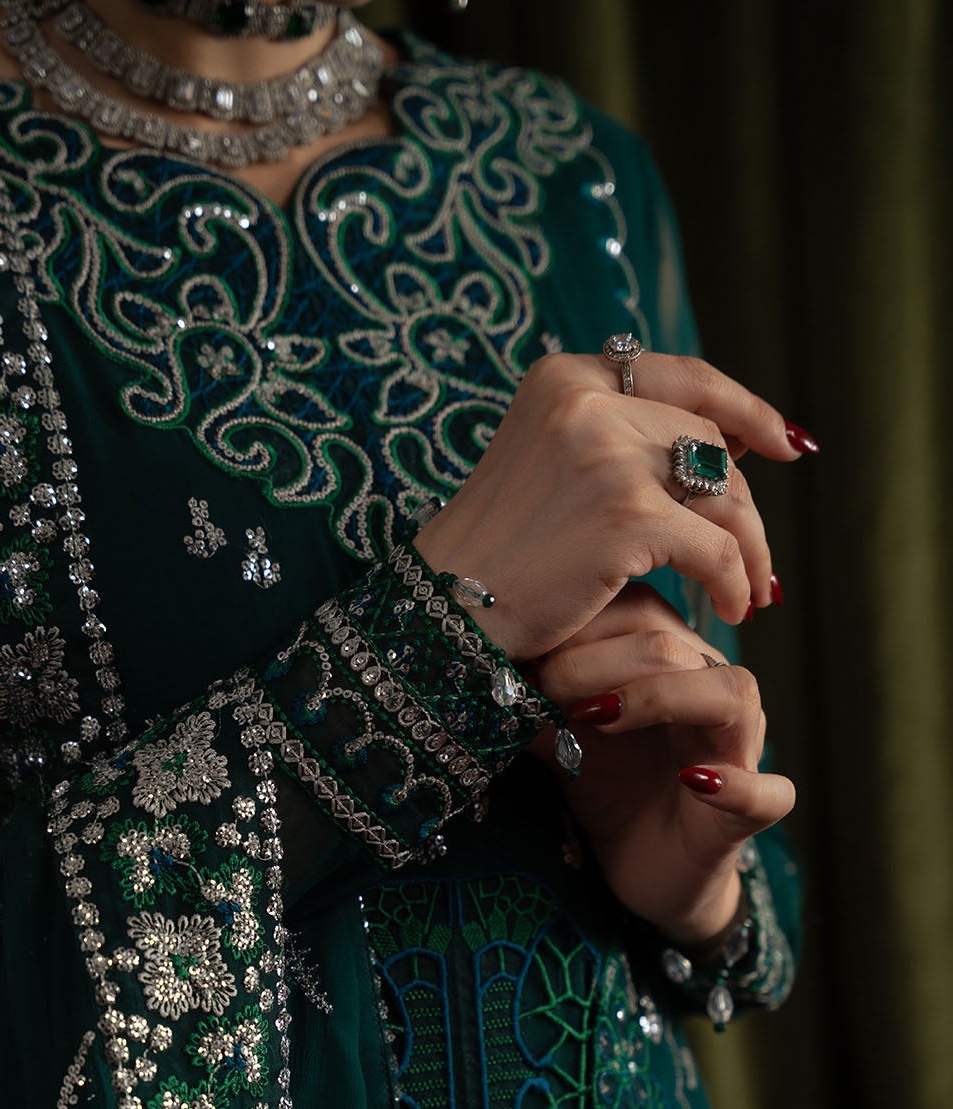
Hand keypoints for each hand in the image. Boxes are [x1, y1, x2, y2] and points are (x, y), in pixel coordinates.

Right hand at [413, 351, 811, 662]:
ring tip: (752, 591)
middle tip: (756, 559)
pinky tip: (730, 608)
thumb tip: (715, 446)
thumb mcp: (548, 468)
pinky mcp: (627, 515)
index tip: (785, 443)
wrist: (442, 611)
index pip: (684, 378)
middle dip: (743, 505)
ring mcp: (608, 455)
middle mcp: (587, 401)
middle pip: (709, 443)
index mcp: (565, 378)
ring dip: (749, 547)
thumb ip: (613, 441)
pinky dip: (733, 581)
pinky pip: (715, 547)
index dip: (745, 409)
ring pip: (724, 493)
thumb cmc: (495, 558)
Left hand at [527, 588, 795, 947]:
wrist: (646, 871)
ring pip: (731, 693)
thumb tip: (484, 662)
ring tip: (600, 718)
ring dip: (661, 697)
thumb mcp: (562, 740)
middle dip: (604, 658)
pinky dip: (739, 784)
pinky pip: (768, 791)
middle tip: (545, 685)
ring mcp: (740, 750)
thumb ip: (536, 701)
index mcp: (673, 667)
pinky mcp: (752, 812)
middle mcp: (714, 695)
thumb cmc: (612, 792)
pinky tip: (692, 779)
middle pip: (677, 644)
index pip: (641, 612)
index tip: (527, 650)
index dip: (582, 624)